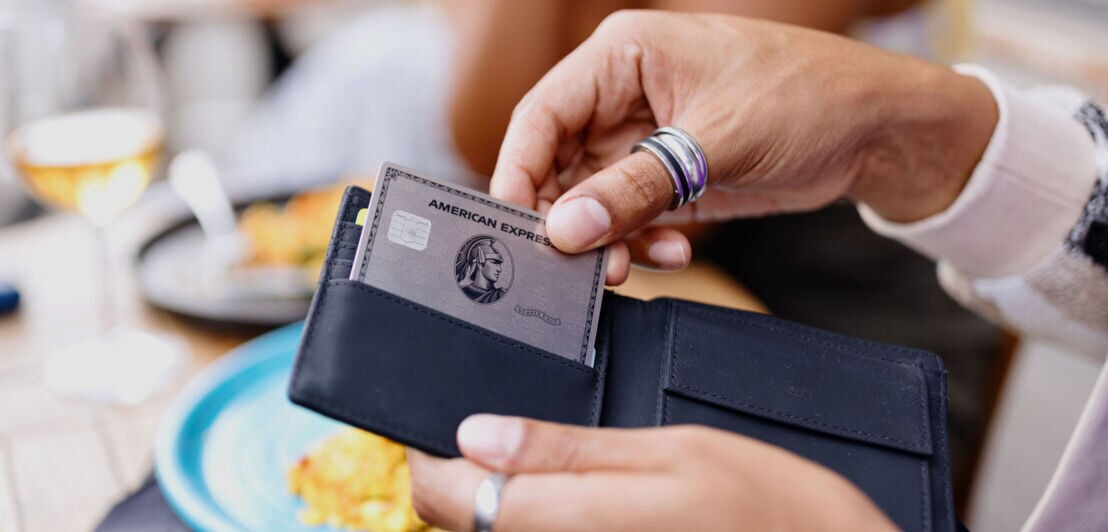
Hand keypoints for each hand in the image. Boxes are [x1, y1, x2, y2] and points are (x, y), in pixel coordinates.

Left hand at [407, 414, 895, 530]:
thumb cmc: (771, 509)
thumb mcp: (673, 451)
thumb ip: (569, 450)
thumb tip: (479, 434)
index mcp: (570, 522)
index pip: (449, 498)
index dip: (432, 458)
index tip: (442, 423)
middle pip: (469, 524)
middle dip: (469, 476)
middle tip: (505, 429)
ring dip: (506, 499)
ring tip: (549, 456)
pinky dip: (543, 517)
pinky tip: (581, 494)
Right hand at [489, 11, 996, 282]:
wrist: (877, 129)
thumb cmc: (807, 98)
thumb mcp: (716, 143)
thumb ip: (635, 188)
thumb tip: (565, 229)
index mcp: (623, 55)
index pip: (541, 115)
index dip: (518, 174)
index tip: (515, 230)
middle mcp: (624, 95)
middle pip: (558, 164)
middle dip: (567, 219)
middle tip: (579, 266)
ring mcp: (646, 137)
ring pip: (592, 198)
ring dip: (606, 239)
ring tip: (628, 268)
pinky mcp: (671, 174)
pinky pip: (631, 215)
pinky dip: (642, 241)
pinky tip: (672, 252)